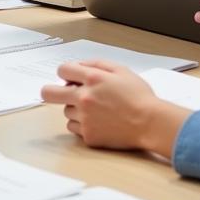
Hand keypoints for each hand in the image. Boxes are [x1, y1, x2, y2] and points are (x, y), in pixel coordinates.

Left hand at [41, 60, 189, 155]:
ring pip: (66, 111)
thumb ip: (96, 64)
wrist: (151, 124)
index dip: (66, 72)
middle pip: (49, 93)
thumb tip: (78, 66)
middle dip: (52, 91)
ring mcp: (85, 119)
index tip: (71, 77)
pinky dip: (82, 124)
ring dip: (75, 109)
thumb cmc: (139, 96)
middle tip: (60, 93)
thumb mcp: (120, 70)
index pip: (62, 70)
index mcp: (92, 79)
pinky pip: (74, 128)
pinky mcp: (89, 136)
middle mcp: (84, 98)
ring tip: (95, 110)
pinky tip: (98, 122)